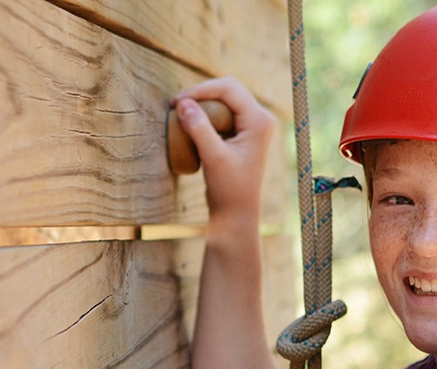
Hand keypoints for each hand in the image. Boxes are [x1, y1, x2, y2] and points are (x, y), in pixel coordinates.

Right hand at [172, 77, 275, 232]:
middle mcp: (260, 117)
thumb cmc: (229, 188)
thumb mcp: (213, 157)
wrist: (236, 212)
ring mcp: (253, 124)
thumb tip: (182, 103)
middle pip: (228, 89)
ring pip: (224, 99)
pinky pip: (223, 112)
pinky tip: (190, 123)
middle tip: (176, 105)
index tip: (177, 102)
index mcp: (259, 119)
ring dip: (202, 103)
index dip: (201, 90)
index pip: (229, 89)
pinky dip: (206, 114)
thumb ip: (199, 129)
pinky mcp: (243, 132)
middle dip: (201, 94)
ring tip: (180, 112)